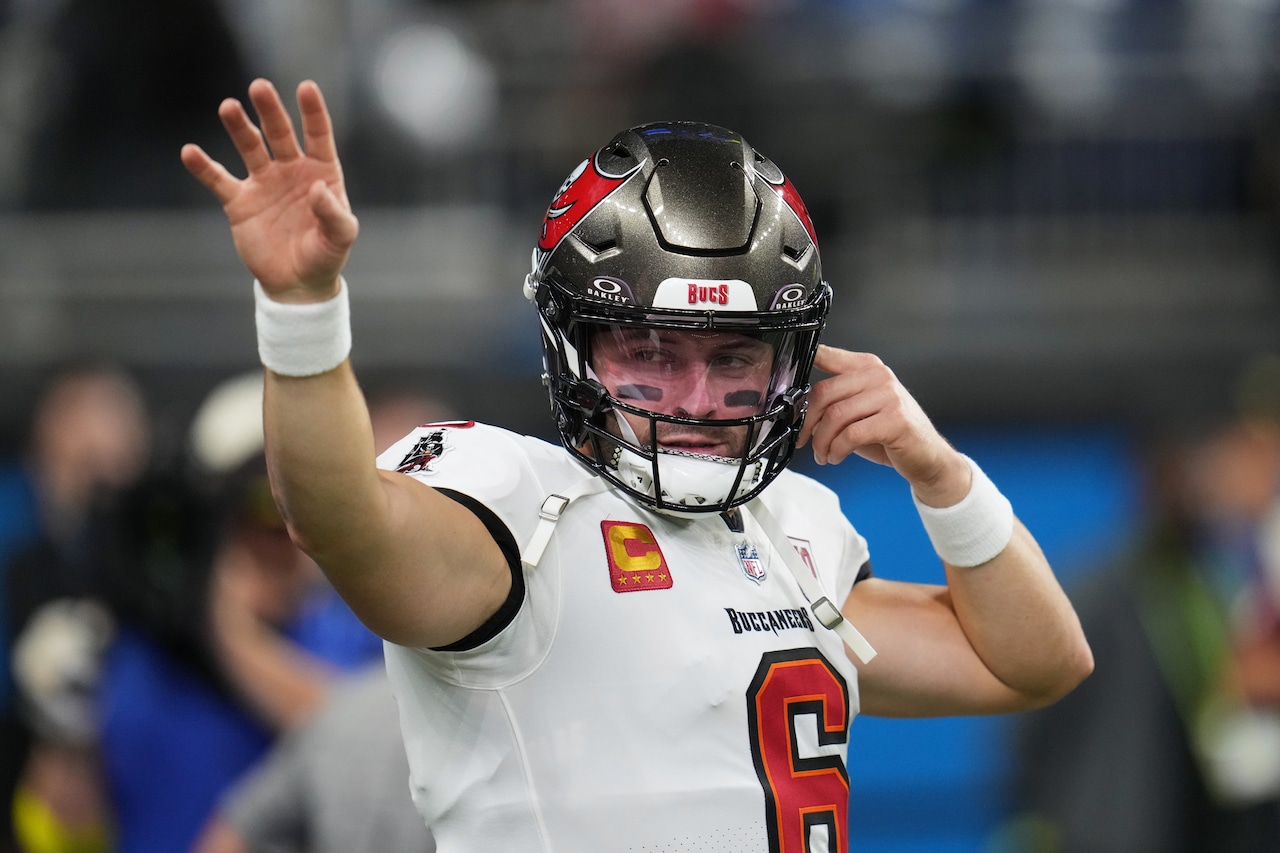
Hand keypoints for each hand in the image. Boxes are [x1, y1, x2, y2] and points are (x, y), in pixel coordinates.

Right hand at [180, 79, 357, 303]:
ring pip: (249, 147)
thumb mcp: (340, 237)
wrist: (297, 283)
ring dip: (239, 127)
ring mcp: (263, 182)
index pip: (317, 135)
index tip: (305, 87)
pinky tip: (190, 152)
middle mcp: (291, 170)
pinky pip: (219, 180)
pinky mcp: (239, 201)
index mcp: (321, 172)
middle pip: (279, 133)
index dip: (312, 112)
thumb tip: (317, 189)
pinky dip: (204, 167)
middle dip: (270, 111)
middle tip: (259, 87)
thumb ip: (334, 213)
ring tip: (228, 107)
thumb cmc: (325, 256)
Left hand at [798, 345, 969, 505]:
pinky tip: (836, 456)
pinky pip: (850, 435)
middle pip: (824, 392)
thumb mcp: (859, 411)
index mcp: (867, 366)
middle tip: (804, 440)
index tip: (786, 377)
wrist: (927, 456)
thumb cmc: (890, 434)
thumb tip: (798, 409)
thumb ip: (834, 402)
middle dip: (807, 422)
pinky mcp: (895, 420)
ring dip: (822, 441)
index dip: (803, 364)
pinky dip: (837, 450)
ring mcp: (889, 396)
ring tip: (823, 454)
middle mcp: (879, 376)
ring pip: (835, 416)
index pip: (827, 356)